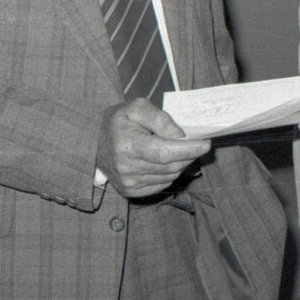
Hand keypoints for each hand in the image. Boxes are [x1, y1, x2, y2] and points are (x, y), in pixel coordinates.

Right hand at [96, 98, 210, 197]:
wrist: (94, 143)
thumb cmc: (119, 121)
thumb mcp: (136, 107)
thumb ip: (160, 118)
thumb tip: (180, 135)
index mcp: (128, 145)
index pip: (165, 152)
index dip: (188, 149)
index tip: (205, 143)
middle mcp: (127, 168)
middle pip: (171, 165)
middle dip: (189, 154)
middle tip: (196, 143)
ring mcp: (129, 183)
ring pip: (170, 175)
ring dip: (181, 163)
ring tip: (179, 149)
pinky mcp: (131, 191)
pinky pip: (163, 183)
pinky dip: (170, 171)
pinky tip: (166, 160)